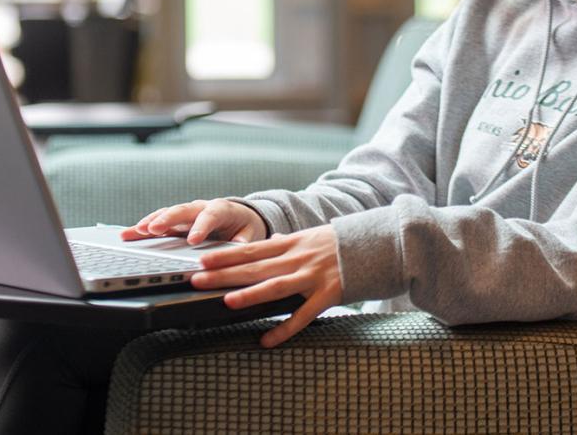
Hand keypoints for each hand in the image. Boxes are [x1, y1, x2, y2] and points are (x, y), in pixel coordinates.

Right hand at [121, 199, 267, 244]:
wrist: (240, 217)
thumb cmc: (245, 227)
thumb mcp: (251, 235)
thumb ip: (245, 241)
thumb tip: (239, 248)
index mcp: (221, 209)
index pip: (210, 215)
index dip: (201, 226)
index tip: (193, 240)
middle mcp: (200, 207)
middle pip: (182, 210)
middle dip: (167, 219)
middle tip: (153, 229)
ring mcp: (186, 214)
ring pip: (166, 214)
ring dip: (150, 222)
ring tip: (134, 232)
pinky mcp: (175, 222)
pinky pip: (157, 223)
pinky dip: (142, 229)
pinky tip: (127, 235)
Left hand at [192, 225, 342, 348]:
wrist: (377, 245)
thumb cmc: (341, 243)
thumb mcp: (312, 236)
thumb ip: (289, 241)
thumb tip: (271, 238)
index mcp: (292, 243)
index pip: (252, 249)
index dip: (226, 255)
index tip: (202, 260)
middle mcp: (298, 258)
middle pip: (256, 267)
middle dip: (225, 274)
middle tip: (198, 280)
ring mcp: (313, 276)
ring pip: (276, 286)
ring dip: (250, 294)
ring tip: (227, 301)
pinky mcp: (328, 295)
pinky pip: (303, 316)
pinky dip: (284, 329)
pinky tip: (267, 341)